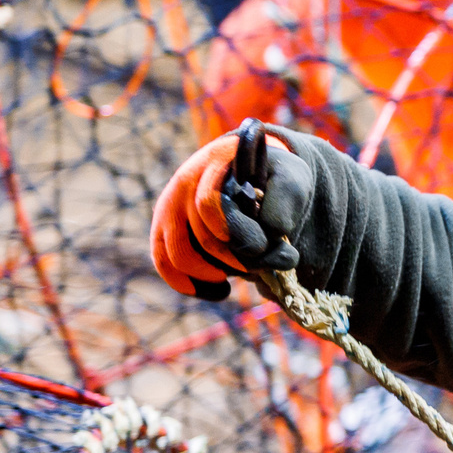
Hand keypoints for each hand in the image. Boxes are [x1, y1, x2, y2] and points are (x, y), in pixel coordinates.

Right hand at [148, 125, 313, 300]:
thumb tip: (272, 232)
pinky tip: (221, 290)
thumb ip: (286, 199)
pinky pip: (165, 264)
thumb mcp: (290, 177)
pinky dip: (190, 285)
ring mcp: (169, 206)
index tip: (261, 245)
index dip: (234, 232)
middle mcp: (186, 181)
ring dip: (213, 274)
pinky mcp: (162, 230)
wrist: (249, 173)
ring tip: (243, 275)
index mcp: (216, 162)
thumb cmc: (271, 178)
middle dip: (236, 261)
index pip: (210, 203)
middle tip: (263, 265)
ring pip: (177, 255)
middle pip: (200, 237)